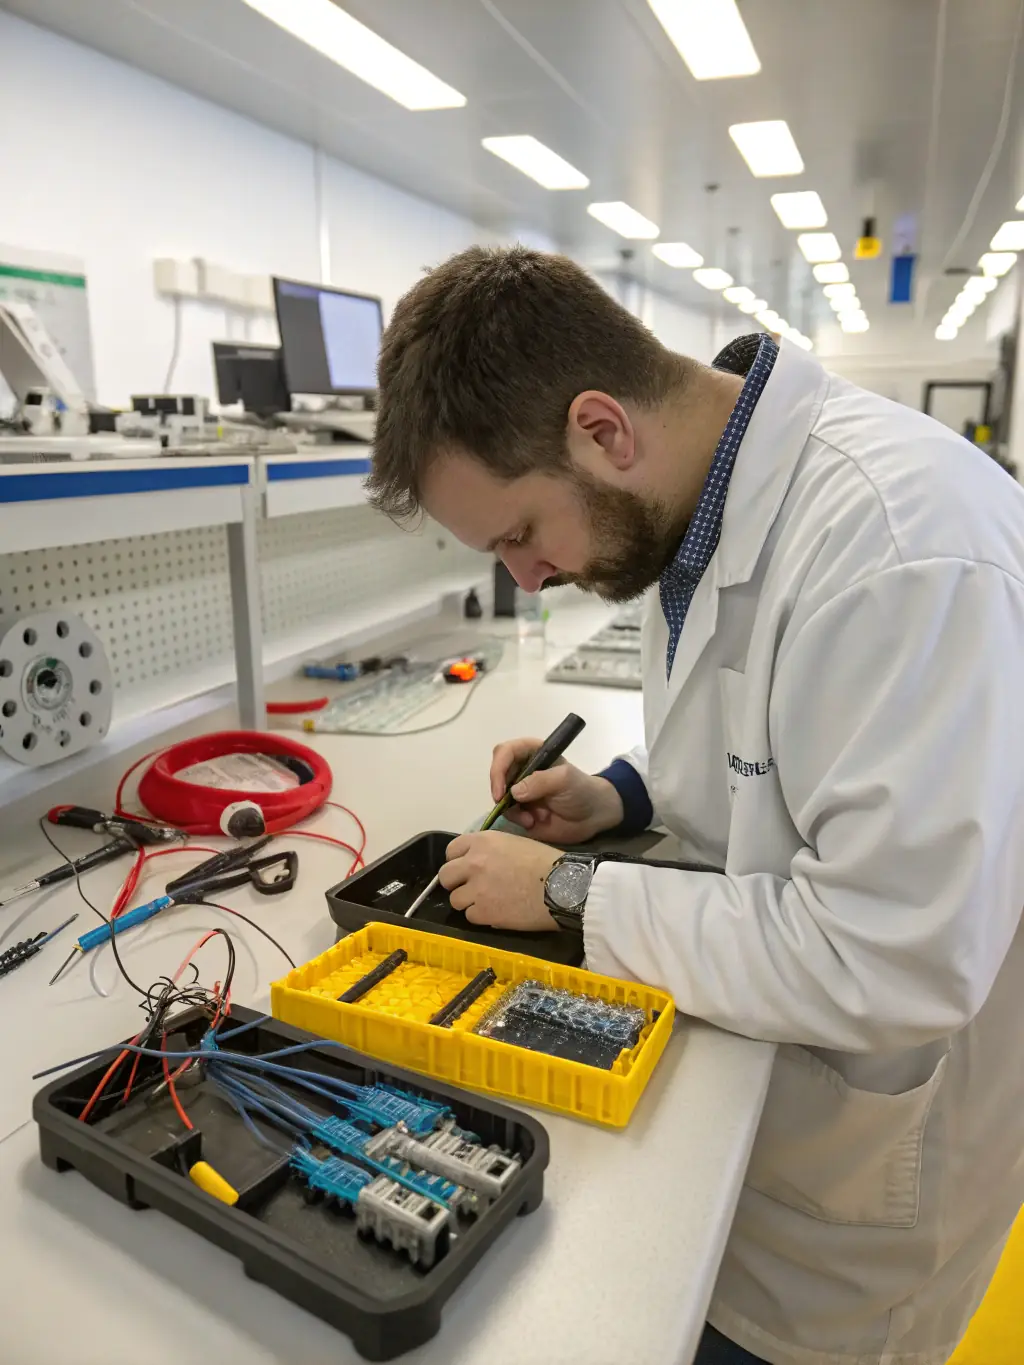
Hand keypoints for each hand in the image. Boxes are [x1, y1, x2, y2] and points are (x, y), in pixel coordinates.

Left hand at [439, 831, 561, 931]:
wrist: (562, 886)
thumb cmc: (545, 862)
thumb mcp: (514, 843)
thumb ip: (490, 851)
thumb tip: (477, 863)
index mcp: (482, 841)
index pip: (451, 851)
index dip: (457, 861)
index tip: (466, 869)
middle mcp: (473, 863)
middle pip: (446, 876)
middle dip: (456, 883)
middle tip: (471, 888)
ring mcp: (476, 889)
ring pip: (455, 900)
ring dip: (469, 902)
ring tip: (489, 902)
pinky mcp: (483, 913)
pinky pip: (470, 916)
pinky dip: (482, 916)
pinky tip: (498, 912)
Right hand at [489, 736, 623, 844]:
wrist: (593, 816)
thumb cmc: (581, 790)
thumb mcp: (565, 780)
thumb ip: (540, 781)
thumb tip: (514, 792)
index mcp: (532, 753)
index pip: (505, 752)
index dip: (498, 768)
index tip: (501, 790)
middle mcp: (522, 770)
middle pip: (497, 774)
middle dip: (499, 790)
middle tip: (506, 804)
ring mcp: (520, 792)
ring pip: (500, 797)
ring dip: (512, 809)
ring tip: (532, 818)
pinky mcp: (521, 810)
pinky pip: (508, 814)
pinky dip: (518, 819)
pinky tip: (533, 822)